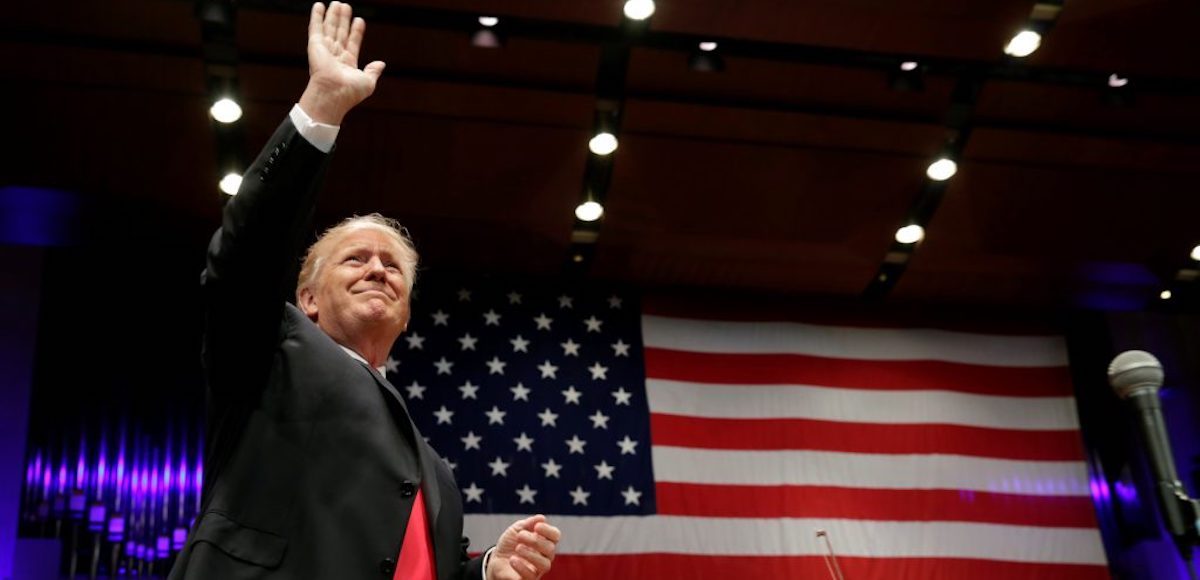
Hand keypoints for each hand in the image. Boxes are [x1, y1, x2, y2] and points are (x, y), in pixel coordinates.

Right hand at [298, 1, 385, 124]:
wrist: (333, 94)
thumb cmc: (350, 93)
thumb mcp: (368, 82)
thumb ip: (373, 71)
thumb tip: (381, 64)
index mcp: (347, 64)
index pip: (352, 43)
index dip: (356, 31)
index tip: (359, 20)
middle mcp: (335, 56)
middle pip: (340, 33)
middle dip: (343, 19)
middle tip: (346, 6)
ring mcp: (324, 50)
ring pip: (330, 28)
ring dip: (333, 15)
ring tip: (337, 2)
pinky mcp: (315, 45)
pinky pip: (315, 27)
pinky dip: (316, 16)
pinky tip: (319, 5)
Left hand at [486, 515, 560, 579]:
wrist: (495, 559)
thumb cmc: (509, 543)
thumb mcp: (516, 529)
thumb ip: (528, 524)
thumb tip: (542, 518)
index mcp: (543, 541)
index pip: (555, 536)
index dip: (548, 531)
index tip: (536, 527)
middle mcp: (544, 556)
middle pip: (550, 549)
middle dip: (535, 541)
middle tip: (520, 536)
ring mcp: (536, 569)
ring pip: (545, 565)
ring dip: (531, 555)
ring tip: (518, 548)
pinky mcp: (526, 579)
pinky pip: (531, 577)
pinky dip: (522, 567)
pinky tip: (513, 560)